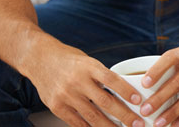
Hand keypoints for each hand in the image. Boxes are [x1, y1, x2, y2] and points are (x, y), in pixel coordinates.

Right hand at [25, 42, 146, 126]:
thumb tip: (123, 92)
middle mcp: (78, 81)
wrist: (40, 59)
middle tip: (137, 123)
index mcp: (89, 67)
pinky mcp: (57, 107)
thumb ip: (102, 76)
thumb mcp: (88, 62)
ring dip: (110, 126)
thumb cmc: (68, 60)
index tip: (138, 101)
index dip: (126, 91)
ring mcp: (66, 95)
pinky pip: (77, 122)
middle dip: (124, 115)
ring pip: (92, 115)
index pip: (111, 79)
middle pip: (105, 101)